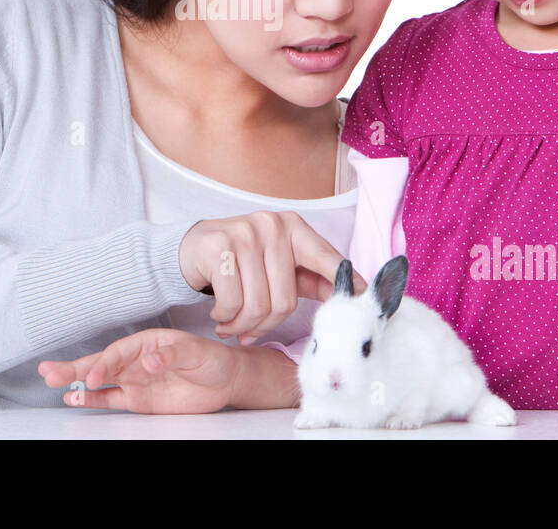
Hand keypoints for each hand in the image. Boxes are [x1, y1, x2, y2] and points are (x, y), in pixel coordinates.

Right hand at [37, 329, 242, 413]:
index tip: (93, 376)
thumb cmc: (211, 358)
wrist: (225, 381)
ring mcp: (135, 380)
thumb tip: (149, 361)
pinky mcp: (139, 400)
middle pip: (100, 363)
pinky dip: (92, 399)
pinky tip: (73, 398)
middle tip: (48, 371)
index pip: (118, 352)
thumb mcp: (196, 352)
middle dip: (75, 367)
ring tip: (51, 382)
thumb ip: (172, 355)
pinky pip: (111, 400)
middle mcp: (135, 360)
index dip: (104, 364)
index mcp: (146, 342)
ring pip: (99, 381)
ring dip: (77, 382)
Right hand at [177, 210, 366, 344]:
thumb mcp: (281, 266)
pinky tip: (219, 314)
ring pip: (258, 306)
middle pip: (285, 301)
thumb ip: (314, 279)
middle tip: (249, 332)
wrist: (193, 248)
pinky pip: (232, 302)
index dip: (345, 282)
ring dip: (242, 326)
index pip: (327, 259)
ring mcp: (244, 233)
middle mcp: (272, 225)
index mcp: (294, 228)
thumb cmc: (244, 262)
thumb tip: (355, 294)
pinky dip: (225, 318)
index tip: (364, 299)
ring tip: (232, 325)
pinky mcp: (218, 247)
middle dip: (266, 326)